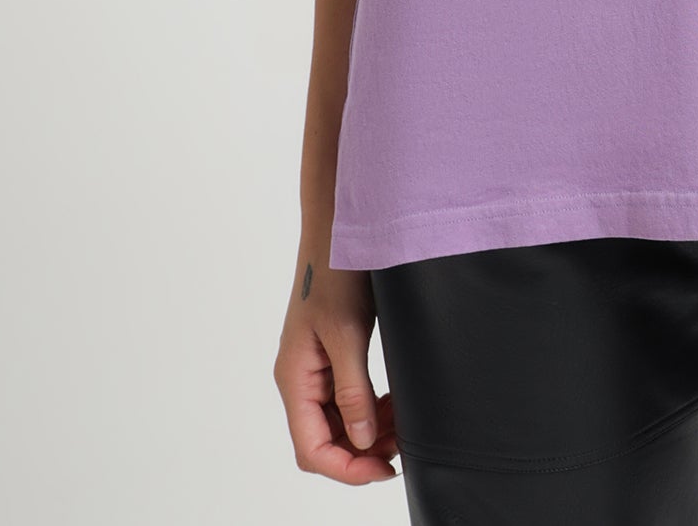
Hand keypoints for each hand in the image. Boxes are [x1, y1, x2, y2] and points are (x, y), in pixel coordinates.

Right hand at [275, 251, 399, 483]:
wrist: (339, 229)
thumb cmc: (336, 272)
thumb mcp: (348, 333)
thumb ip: (353, 391)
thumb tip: (361, 441)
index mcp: (295, 378)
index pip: (311, 449)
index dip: (346, 468)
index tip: (384, 469)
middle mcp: (300, 379)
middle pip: (324, 441)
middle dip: (361, 452)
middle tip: (402, 447)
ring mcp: (315, 368)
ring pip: (337, 423)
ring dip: (368, 432)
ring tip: (402, 426)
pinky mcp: (330, 356)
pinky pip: (346, 398)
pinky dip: (370, 409)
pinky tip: (394, 404)